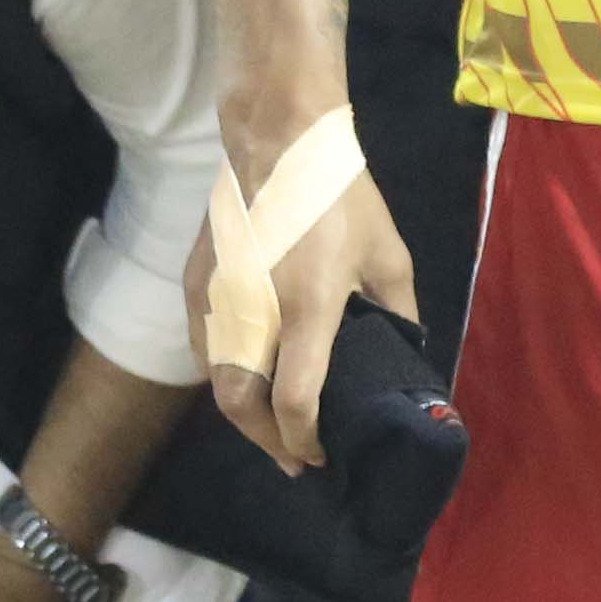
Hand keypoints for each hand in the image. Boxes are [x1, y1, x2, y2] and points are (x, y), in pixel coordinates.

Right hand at [190, 140, 421, 473]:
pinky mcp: (194, 285)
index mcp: (308, 307)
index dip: (305, 440)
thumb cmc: (342, 197)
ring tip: (272, 428)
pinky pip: (204, 348)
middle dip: (266, 442)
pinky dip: (224, 375)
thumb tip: (406, 356)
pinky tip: (249, 379)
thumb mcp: (389, 255)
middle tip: (293, 459)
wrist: (278, 142)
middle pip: (241, 405)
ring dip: (243, 413)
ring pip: (216, 381)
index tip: (319, 454)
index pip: (295, 401)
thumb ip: (399, 313)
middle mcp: (255, 310)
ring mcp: (216, 298)